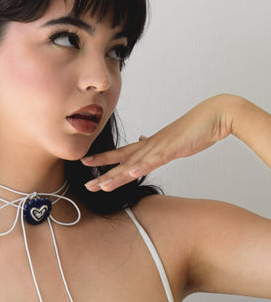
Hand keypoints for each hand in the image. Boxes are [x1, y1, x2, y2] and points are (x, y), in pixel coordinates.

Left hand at [82, 94, 235, 190]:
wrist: (214, 116)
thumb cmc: (195, 128)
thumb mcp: (172, 139)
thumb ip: (157, 143)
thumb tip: (143, 138)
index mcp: (150, 144)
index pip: (123, 153)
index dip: (104, 159)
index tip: (87, 162)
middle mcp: (150, 145)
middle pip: (122, 161)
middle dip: (104, 173)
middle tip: (87, 185)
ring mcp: (160, 147)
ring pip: (133, 164)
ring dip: (117, 176)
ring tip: (101, 186)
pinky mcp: (172, 149)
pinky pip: (155, 160)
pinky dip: (142, 167)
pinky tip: (130, 173)